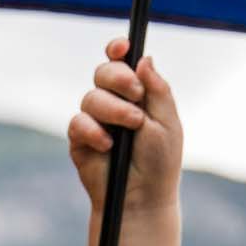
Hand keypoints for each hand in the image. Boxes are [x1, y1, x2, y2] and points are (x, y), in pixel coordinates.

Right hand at [68, 41, 182, 215]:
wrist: (142, 199)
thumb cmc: (159, 163)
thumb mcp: (167, 122)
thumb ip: (157, 90)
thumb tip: (144, 58)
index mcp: (136, 94)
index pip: (122, 63)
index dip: (118, 50)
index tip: (123, 47)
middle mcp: (113, 103)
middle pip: (103, 72)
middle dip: (119, 78)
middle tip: (136, 94)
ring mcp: (94, 121)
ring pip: (91, 97)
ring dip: (112, 108)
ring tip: (132, 125)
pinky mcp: (79, 140)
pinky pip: (77, 123)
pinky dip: (93, 130)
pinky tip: (108, 145)